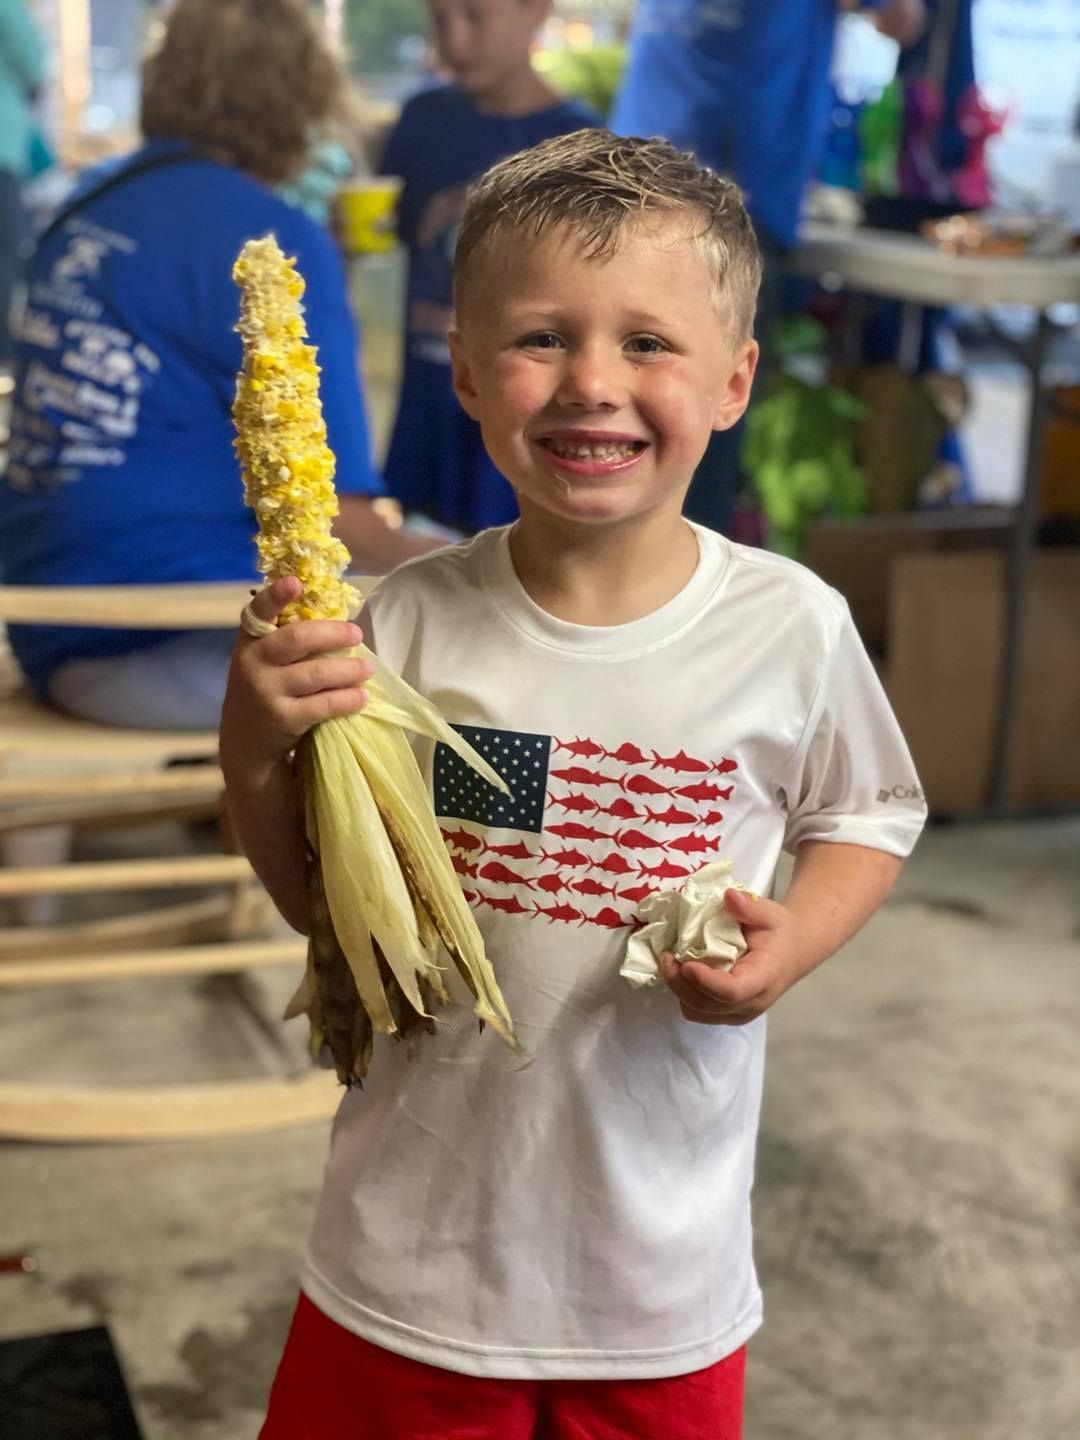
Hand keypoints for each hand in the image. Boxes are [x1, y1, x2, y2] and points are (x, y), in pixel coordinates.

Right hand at [219, 576, 373, 769]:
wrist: (244, 742)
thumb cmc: (265, 690)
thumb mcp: (262, 662)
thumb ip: (286, 641)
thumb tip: (340, 623)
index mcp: (250, 641)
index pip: (258, 611)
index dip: (276, 595)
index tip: (295, 582)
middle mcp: (252, 663)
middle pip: (298, 638)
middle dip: (334, 633)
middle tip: (357, 634)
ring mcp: (266, 691)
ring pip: (317, 673)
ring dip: (349, 669)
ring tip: (367, 669)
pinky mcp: (283, 718)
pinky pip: (324, 704)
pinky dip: (348, 699)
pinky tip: (361, 697)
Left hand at [659, 888, 805, 1025]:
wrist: (792, 953)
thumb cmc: (779, 932)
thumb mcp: (770, 913)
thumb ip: (750, 907)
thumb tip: (728, 896)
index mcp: (764, 978)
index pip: (732, 991)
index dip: (705, 981)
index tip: (685, 963)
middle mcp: (751, 1003)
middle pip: (708, 1005)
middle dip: (681, 983)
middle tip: (666, 956)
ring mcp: (738, 1013)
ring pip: (699, 1012)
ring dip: (679, 989)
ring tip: (671, 962)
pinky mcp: (727, 1014)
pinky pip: (698, 1012)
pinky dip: (684, 994)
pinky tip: (682, 972)